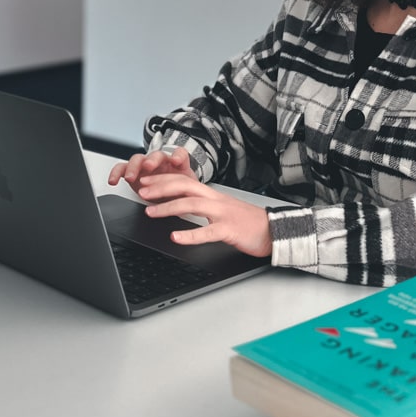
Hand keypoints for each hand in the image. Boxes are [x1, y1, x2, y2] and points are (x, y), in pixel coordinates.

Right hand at [108, 147, 195, 196]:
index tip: (176, 161)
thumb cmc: (178, 192)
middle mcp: (161, 162)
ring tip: (130, 177)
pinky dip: (116, 172)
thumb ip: (186, 194)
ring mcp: (145, 166)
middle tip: (148, 166)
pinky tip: (113, 180)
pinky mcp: (133, 172)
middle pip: (156, 155)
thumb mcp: (186, 193)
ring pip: (138, 159)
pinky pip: (122, 168)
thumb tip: (187, 204)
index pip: (179, 153)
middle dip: (152, 160)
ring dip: (133, 167)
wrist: (170, 197)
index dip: (177, 156)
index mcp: (177, 164)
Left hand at [137, 172, 272, 258]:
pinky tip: (176, 237)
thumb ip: (203, 207)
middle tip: (141, 190)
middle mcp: (216, 200)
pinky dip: (190, 234)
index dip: (163, 179)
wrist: (274, 231)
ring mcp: (223, 213)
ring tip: (151, 212)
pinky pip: (207, 232)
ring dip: (168, 207)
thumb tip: (179, 207)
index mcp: (213, 195)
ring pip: (192, 204)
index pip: (184, 181)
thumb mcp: (222, 210)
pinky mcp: (230, 229)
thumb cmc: (247, 222)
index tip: (145, 181)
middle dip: (160, 187)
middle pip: (185, 186)